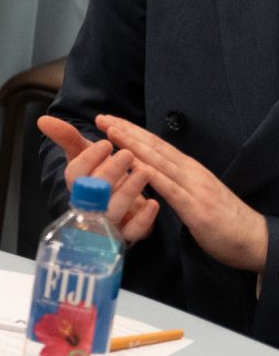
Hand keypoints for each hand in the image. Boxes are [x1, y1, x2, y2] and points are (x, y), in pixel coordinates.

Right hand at [36, 116, 155, 244]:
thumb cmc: (100, 172)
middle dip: (110, 172)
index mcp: (77, 185)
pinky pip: (133, 231)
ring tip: (144, 172)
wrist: (119, 199)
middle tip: (127, 154)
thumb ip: (66, 137)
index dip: (89, 159)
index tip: (106, 143)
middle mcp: (89, 204)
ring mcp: (108, 220)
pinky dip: (143, 218)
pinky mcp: (128, 232)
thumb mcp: (85, 153)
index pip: (75, 175)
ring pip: (114, 211)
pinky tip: (153, 203)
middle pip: (94, 193)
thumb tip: (42, 119)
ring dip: (129, 191)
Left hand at [94, 113, 267, 271]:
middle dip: (126, 131)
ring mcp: (194, 187)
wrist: (254, 238)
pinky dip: (151, 175)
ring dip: (134, 145)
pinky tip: (134, 166)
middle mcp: (190, 172)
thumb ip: (175, 181)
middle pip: (154, 147)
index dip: (132, 131)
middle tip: (101, 117)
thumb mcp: (194, 194)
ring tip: (111, 132)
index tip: (109, 120)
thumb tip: (152, 172)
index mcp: (188, 169)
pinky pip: (170, 188)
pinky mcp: (196, 207)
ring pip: (159, 161)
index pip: (156, 145)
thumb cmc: (222, 220)